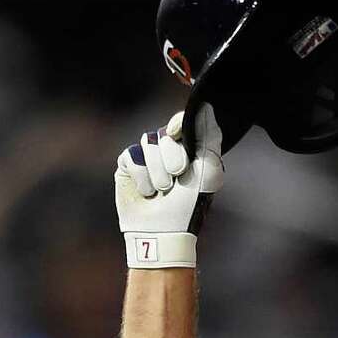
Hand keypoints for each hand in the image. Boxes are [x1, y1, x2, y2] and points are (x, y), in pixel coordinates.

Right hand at [114, 103, 222, 268]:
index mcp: (187, 150)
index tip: (177, 132)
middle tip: (177, 177)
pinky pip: (132, 156)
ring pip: (147, 143)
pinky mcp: (128, 165)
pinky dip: (142, 175)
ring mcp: (146, 157)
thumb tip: (207, 106)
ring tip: (162, 190)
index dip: (179, 123)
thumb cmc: (188, 207)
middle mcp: (166, 150)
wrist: (163, 231)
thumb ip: (210, 140)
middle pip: (164, 134)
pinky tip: (147, 191)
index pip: (181, 123)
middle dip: (172, 157)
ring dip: (158, 170)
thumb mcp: (207, 173)